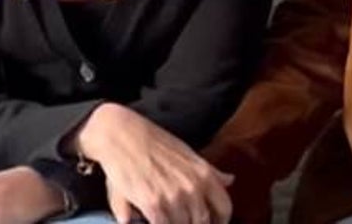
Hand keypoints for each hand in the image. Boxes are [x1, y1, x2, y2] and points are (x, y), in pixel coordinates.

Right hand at [75, 103, 233, 223]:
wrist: (121, 135)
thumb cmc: (152, 141)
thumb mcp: (187, 152)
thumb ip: (210, 171)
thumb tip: (230, 180)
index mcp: (203, 173)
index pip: (224, 207)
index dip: (220, 220)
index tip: (213, 222)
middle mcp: (193, 187)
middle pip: (203, 222)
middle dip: (194, 223)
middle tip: (183, 218)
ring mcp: (174, 198)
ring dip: (174, 222)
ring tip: (165, 215)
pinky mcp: (153, 205)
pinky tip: (149, 217)